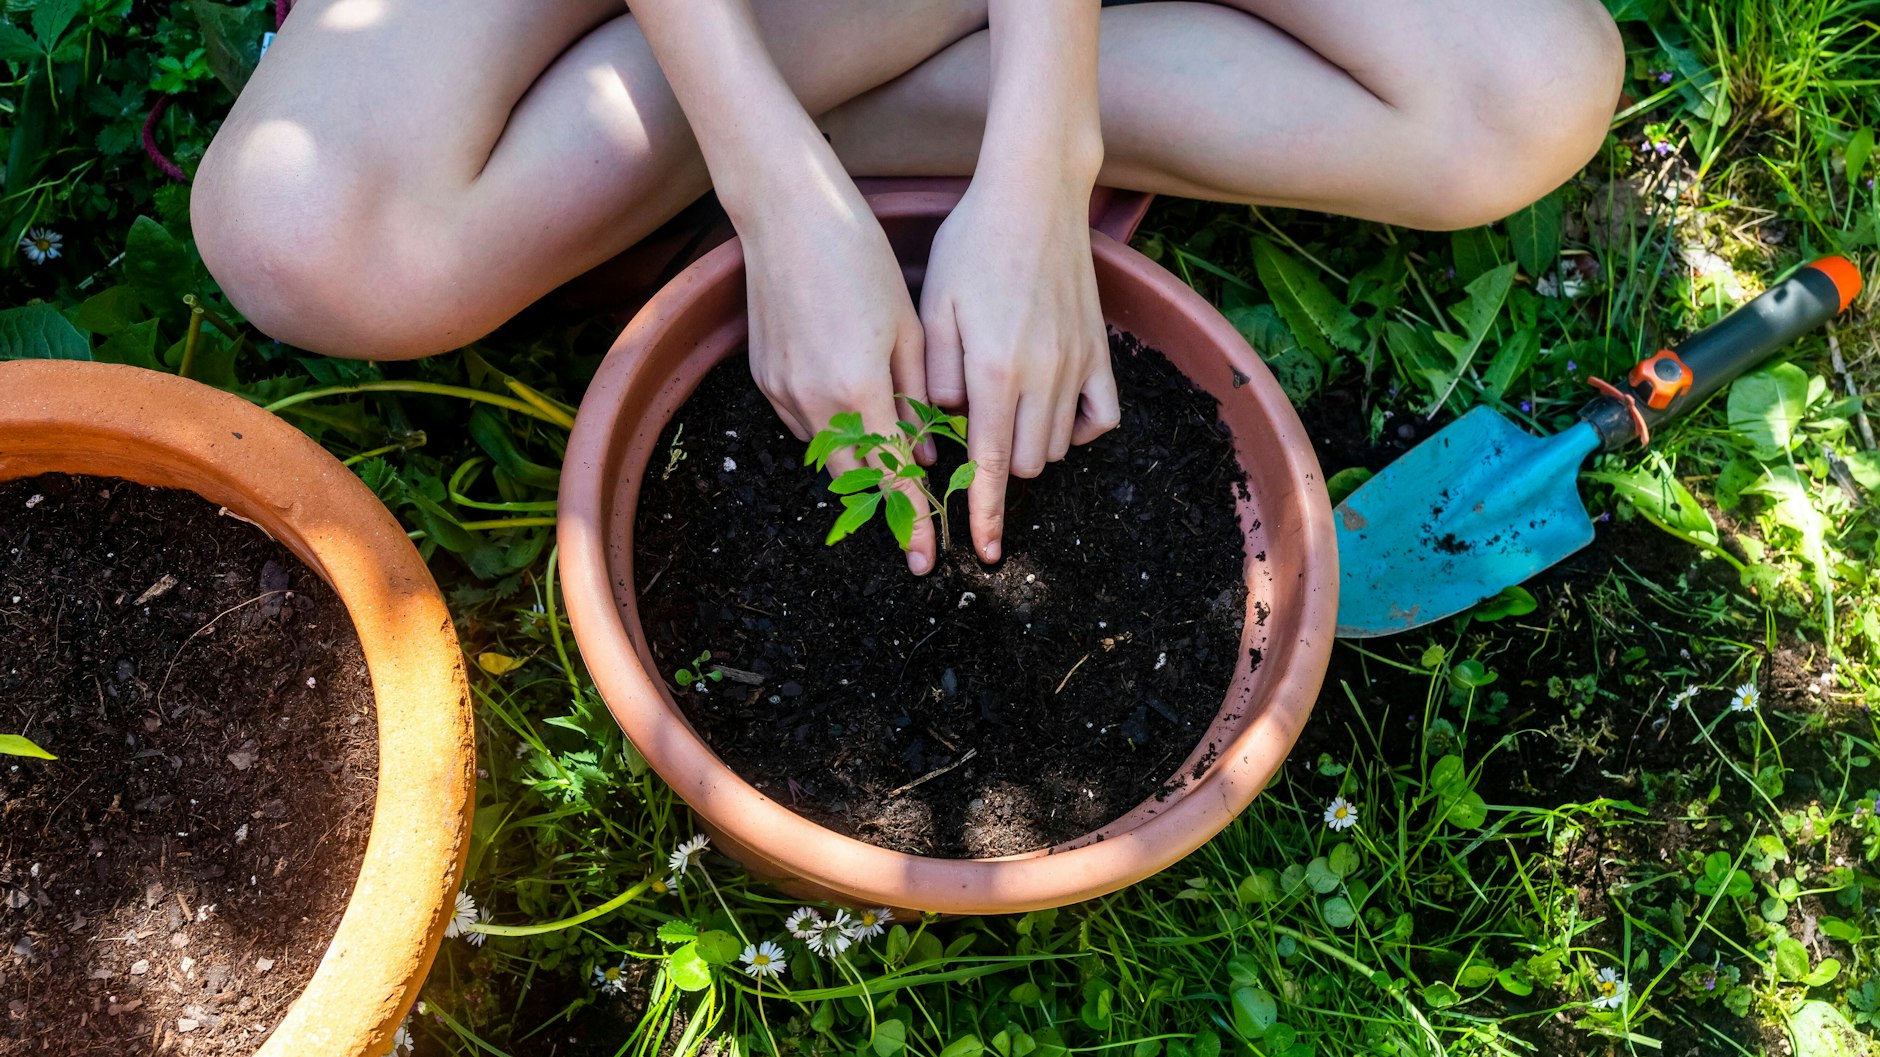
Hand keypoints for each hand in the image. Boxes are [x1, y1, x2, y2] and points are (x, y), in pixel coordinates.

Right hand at [742, 192, 938, 574]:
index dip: (911, 519)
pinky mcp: (763, 377)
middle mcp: (813, 399)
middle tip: (914, 528)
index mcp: (858, 388)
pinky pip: (802, 424)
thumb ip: (917, 396)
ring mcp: (781, 390)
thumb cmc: (859, 257)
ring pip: (826, 452)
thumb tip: (925, 452)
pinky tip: (852, 414)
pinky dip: (831, 431)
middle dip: (883, 506)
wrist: (786, 214)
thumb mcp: (907, 326)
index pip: (891, 474)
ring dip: (857, 465)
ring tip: (888, 464)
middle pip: (853, 478)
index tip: (927, 557)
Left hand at [920, 180, 1119, 562]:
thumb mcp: (933, 306)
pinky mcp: (1100, 350)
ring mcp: (1078, 364)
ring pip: (1059, 444)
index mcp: (994, 370)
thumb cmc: (971, 244)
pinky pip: (1102, 416)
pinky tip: (1050, 409)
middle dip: (999, 467)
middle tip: (972, 434)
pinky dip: (1079, 428)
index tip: (984, 551)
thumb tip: (942, 427)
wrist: (1035, 194)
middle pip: (1028, 463)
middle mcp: (1042, 375)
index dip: (986, 513)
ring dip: (1030, 445)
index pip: (991, 464)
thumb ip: (934, 374)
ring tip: (1002, 408)